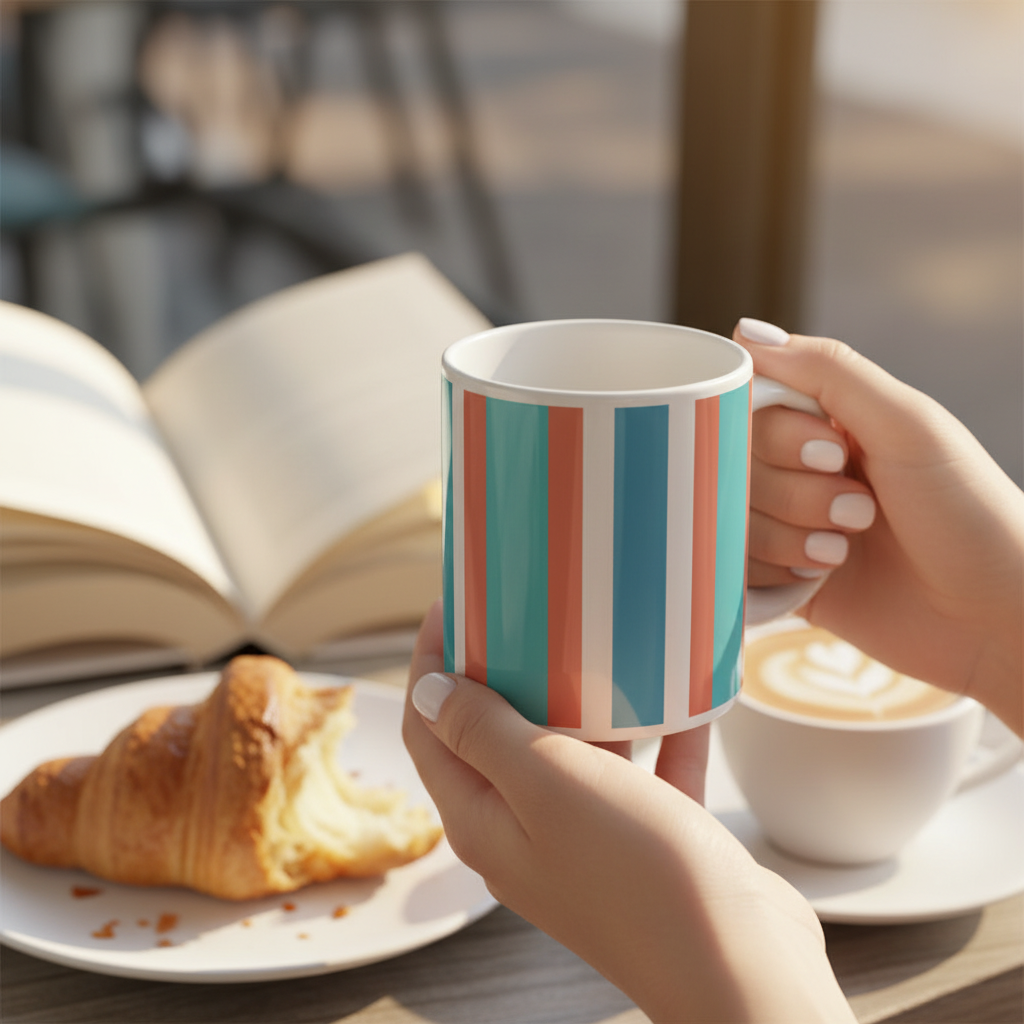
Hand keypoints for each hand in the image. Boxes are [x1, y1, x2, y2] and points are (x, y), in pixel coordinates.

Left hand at [402, 601, 853, 1022]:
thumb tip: (428, 690)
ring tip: (597, 636)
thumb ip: (483, 732)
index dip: (431, 664)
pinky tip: (679, 689)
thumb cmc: (634, 871)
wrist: (740, 962)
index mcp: (482, 819)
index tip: (455, 603)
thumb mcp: (546, 782)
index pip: (429, 729)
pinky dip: (656, 731)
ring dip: (579, 698)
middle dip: (503, 670)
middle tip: (526, 611)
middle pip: (494, 735)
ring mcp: (586, 839)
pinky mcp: (647, 840)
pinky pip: (643, 770)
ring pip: (570, 750)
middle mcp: (526, 831)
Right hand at [737, 319, 1023, 733]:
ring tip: (845, 550)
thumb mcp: (906, 425)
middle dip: (794, 492)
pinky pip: (734, 565)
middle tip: (861, 509)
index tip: (829, 453)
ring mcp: (790, 525)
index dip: (776, 433)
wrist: (996, 618)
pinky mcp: (782, 580)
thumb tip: (745, 331)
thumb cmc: (969, 512)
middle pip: (734, 463)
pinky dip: (772, 573)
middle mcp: (803, 469)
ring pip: (731, 516)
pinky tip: (820, 578)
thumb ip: (828, 371)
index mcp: (831, 422)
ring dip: (788, 536)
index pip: (752, 404)